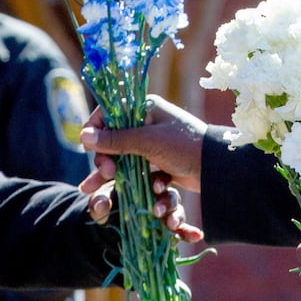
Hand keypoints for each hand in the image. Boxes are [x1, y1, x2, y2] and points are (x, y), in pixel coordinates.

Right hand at [79, 96, 205, 192]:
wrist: (216, 169)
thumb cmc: (184, 146)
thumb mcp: (148, 141)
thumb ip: (116, 140)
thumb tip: (83, 136)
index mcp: (145, 108)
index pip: (109, 114)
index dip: (96, 131)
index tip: (89, 148)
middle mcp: (147, 123)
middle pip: (113, 140)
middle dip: (105, 158)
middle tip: (106, 173)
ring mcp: (153, 145)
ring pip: (123, 159)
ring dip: (111, 174)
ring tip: (91, 190)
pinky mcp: (159, 164)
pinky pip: (138, 172)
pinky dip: (133, 182)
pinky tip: (129, 192)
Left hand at [85, 176, 203, 243]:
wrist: (108, 228)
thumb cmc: (105, 205)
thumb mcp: (100, 202)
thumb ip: (99, 202)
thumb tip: (102, 205)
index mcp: (137, 175)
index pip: (142, 170)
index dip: (142, 175)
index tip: (121, 177)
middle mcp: (154, 188)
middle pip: (164, 185)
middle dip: (162, 194)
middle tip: (156, 203)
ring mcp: (163, 206)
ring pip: (173, 203)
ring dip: (174, 212)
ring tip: (170, 223)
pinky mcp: (168, 225)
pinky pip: (182, 227)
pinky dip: (189, 231)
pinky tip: (196, 236)